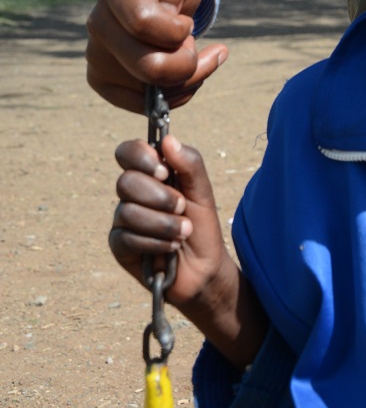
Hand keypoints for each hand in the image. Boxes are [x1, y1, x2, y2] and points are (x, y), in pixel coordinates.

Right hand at [86, 0, 227, 110]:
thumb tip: (166, 15)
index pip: (144, 22)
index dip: (177, 29)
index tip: (186, 21)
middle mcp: (97, 21)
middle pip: (148, 66)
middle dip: (186, 60)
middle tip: (191, 42)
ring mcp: (96, 54)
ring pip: (148, 91)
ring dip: (186, 77)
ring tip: (189, 54)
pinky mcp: (100, 79)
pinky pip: (142, 105)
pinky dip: (175, 95)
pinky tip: (184, 74)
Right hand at [110, 134, 228, 306]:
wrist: (204, 267)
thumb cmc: (202, 225)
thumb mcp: (202, 191)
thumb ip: (189, 163)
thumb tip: (168, 139)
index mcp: (151, 173)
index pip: (128, 152)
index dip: (140, 157)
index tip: (164, 171)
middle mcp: (133, 193)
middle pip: (126, 181)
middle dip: (159, 196)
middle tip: (182, 206)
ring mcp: (123, 218)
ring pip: (127, 211)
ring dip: (162, 223)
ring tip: (183, 231)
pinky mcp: (119, 245)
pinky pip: (126, 238)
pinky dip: (154, 243)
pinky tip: (170, 247)